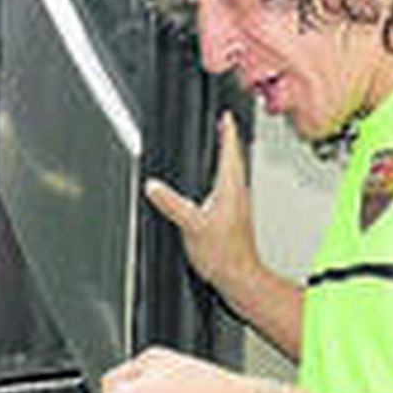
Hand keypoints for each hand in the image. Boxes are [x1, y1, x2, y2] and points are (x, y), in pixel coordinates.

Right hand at [146, 112, 259, 299]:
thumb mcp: (191, 225)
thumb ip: (171, 203)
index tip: (225, 115)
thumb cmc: (224, 255)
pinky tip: (211, 185)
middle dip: (227, 140)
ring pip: (233, 173)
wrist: (238, 277)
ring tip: (218, 148)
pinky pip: (228, 188)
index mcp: (230, 187)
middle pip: (234, 158)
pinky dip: (221, 178)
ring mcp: (237, 205)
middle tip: (222, 125)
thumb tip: (153, 186)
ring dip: (226, 158)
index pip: (231, 150)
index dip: (227, 130)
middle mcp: (238, 193)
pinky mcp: (234, 217)